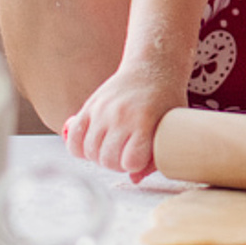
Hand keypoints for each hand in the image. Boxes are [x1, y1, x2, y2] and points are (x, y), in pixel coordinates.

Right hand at [63, 64, 185, 178]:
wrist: (153, 65)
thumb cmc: (166, 97)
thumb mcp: (171, 123)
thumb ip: (157, 152)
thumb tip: (135, 179)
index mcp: (145, 121)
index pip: (130, 162)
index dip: (135, 165)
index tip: (140, 157)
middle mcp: (120, 116)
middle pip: (107, 160)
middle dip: (117, 164)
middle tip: (126, 155)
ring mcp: (102, 111)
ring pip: (89, 153)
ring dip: (100, 157)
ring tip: (114, 148)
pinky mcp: (89, 107)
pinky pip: (74, 140)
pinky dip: (80, 149)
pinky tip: (95, 145)